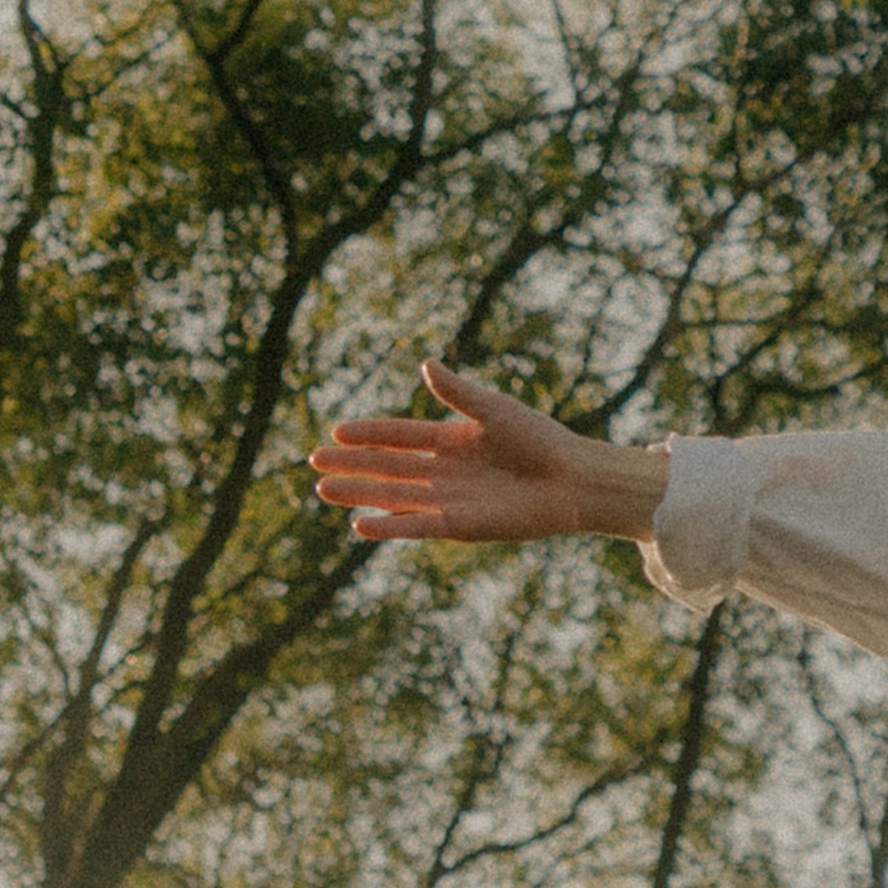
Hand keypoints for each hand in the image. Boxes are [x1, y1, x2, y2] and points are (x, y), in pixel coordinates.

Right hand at [309, 362, 668, 547]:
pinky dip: (391, 525)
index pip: (398, 435)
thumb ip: (458, 392)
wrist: (574, 479)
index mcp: (449, 439)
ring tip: (323, 489)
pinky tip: (359, 525)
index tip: (335, 431)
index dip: (368, 434)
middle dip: (352, 465)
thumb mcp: (495, 410)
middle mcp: (443, 471)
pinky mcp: (460, 524)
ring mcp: (448, 499)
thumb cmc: (540, 440)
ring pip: (394, 495)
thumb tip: (426, 362)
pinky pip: (417, 524)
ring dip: (360, 493)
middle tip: (313, 462)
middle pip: (387, 467)